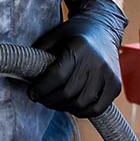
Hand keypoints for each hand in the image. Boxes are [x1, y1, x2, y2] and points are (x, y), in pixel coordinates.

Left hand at [28, 0, 128, 117]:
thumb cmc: (73, 33)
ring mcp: (109, 75)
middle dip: (49, 99)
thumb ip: (40, 54)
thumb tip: (24, 74)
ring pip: (82, 103)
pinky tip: (70, 105)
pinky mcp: (115, 85)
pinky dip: (81, 111)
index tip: (32, 92)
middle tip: (40, 98)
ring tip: (53, 101)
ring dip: (63, 107)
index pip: (57, 76)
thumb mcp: (53, 36)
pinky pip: (97, 108)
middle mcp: (97, 62)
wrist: (103, 28)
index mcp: (80, 48)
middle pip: (68, 92)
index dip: (41, 88)